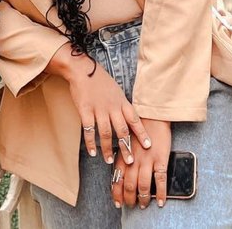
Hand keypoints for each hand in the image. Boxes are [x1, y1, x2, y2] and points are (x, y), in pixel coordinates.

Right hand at [45, 45, 151, 164]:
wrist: (83, 70)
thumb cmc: (101, 82)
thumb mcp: (117, 92)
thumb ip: (122, 106)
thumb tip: (130, 121)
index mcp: (122, 102)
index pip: (135, 120)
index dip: (142, 133)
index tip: (148, 146)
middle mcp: (112, 107)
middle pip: (121, 130)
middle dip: (126, 147)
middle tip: (129, 161)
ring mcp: (98, 109)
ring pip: (105, 133)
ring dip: (107, 148)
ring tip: (109, 160)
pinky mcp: (85, 110)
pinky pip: (89, 129)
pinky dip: (91, 142)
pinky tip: (92, 152)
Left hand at [111, 118, 170, 208]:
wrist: (152, 116)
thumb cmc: (138, 130)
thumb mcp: (126, 144)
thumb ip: (124, 158)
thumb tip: (123, 174)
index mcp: (123, 157)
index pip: (117, 180)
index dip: (117, 194)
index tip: (118, 203)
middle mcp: (133, 161)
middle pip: (128, 186)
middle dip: (129, 199)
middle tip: (131, 206)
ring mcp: (147, 161)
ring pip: (142, 186)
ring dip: (142, 198)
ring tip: (143, 205)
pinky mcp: (160, 160)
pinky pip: (160, 180)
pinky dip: (160, 193)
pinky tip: (160, 201)